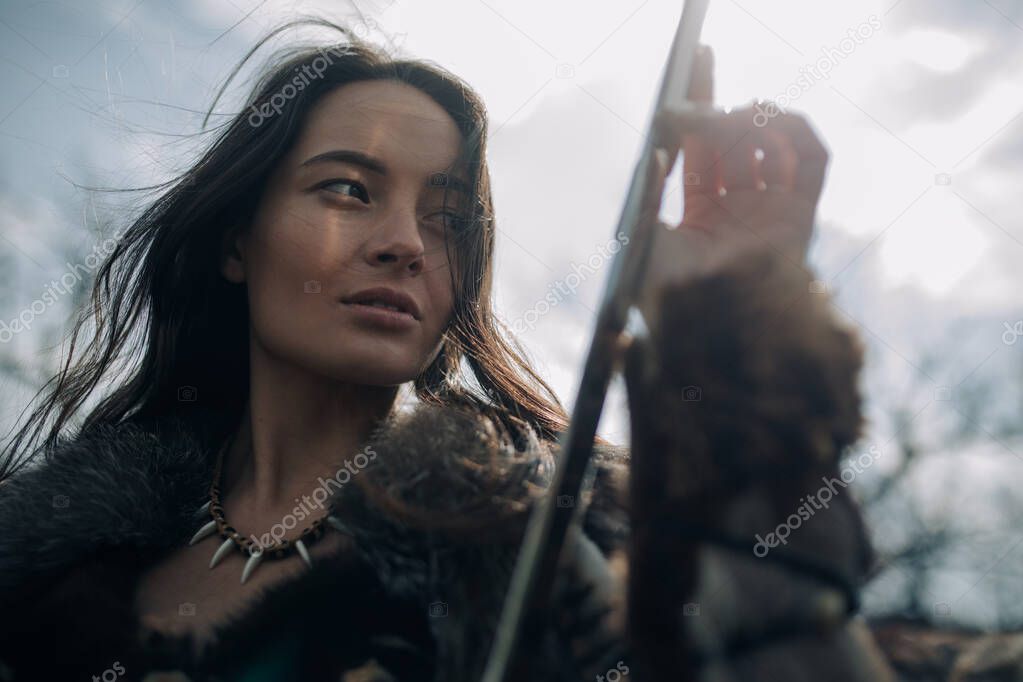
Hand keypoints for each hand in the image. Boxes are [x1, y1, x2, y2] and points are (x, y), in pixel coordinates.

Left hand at [636, 45, 829, 335]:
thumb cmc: (668, 300)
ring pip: (772, 143)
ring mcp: (772, 212)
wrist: (706, 334)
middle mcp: (741, 211)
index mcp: (704, 217)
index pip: (702, 152)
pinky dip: (797, 130)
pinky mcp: (801, 216)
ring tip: (722, 119)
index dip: (696, 110)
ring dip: (748, 117)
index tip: (689, 69)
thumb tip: (655, 150)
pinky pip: (813, 161)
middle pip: (735, 140)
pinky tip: (766, 119)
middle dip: (716, 99)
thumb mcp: (643, 240)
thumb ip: (649, 194)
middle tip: (699, 64)